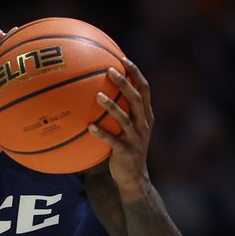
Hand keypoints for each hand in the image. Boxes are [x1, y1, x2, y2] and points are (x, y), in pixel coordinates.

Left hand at [88, 57, 153, 200]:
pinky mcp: (126, 151)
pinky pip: (112, 141)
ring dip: (111, 106)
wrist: (135, 177)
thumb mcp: (127, 129)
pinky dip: (101, 133)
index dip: (136, 73)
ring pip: (125, 118)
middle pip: (136, 98)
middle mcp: (144, 123)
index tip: (123, 58)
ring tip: (97, 95)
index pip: (144, 89)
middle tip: (110, 70)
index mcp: (146, 115)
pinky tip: (89, 127)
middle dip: (124, 83)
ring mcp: (136, 138)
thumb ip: (118, 112)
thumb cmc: (126, 149)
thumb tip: (95, 93)